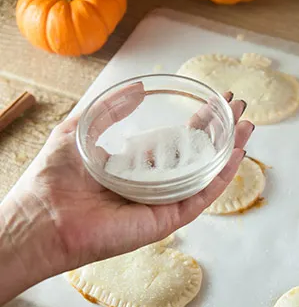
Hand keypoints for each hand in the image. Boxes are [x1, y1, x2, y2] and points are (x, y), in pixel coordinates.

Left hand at [0, 83, 253, 294]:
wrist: (43, 218)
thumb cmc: (54, 178)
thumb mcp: (81, 130)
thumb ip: (110, 110)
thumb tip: (138, 88)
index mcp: (138, 165)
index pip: (177, 140)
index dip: (198, 120)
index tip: (216, 102)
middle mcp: (156, 183)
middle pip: (198, 155)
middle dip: (221, 132)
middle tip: (240, 110)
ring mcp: (164, 202)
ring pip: (206, 175)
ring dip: (229, 150)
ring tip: (247, 127)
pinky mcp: (168, 219)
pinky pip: (201, 196)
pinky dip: (222, 177)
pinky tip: (236, 154)